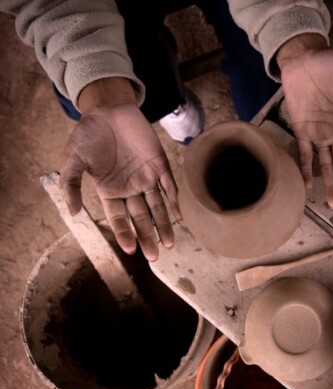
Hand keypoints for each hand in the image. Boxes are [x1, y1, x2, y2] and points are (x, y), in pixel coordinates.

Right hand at [59, 78, 180, 260]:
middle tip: (154, 256)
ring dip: (164, 225)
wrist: (109, 108)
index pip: (119, 218)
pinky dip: (175, 200)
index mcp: (110, 191)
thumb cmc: (89, 134)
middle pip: (141, 218)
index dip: (125, 233)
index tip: (131, 249)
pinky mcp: (160, 164)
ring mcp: (146, 177)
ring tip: (169, 244)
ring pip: (158, 206)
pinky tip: (180, 216)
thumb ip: (71, 185)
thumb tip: (73, 212)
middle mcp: (130, 188)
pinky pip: (169, 185)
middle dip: (147, 236)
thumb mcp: (73, 159)